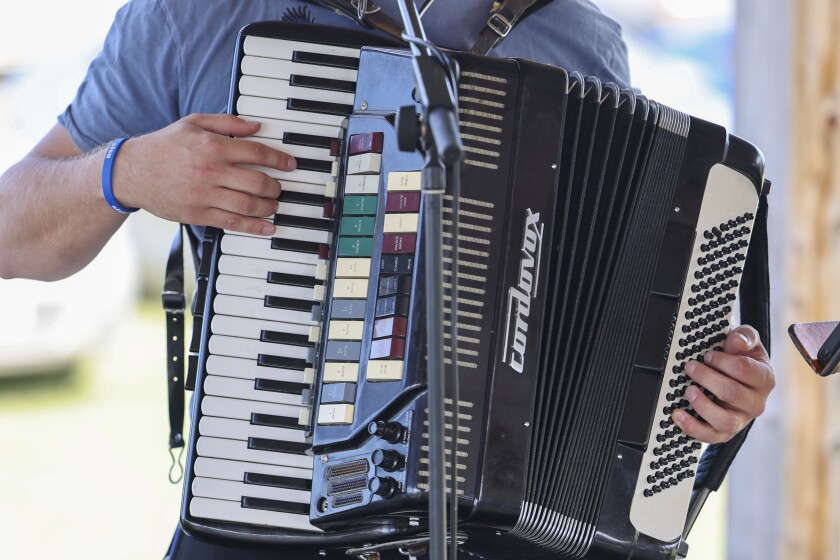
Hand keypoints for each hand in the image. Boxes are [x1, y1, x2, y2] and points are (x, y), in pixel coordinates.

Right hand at [113, 113, 294, 235]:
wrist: (130, 172)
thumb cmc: (163, 146)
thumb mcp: (193, 123)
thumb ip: (227, 122)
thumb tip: (257, 126)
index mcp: (212, 146)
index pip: (257, 153)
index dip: (280, 160)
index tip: (291, 165)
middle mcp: (210, 171)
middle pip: (257, 182)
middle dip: (276, 187)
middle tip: (280, 187)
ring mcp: (204, 195)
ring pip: (248, 204)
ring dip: (268, 207)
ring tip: (274, 204)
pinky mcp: (197, 214)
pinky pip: (233, 222)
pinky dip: (254, 226)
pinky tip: (267, 226)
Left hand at [671, 325, 774, 443]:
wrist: (737, 377)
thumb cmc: (740, 358)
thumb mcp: (746, 342)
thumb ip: (745, 336)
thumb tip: (738, 340)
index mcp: (764, 378)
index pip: (744, 370)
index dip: (721, 361)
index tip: (707, 355)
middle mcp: (756, 402)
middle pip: (732, 393)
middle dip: (706, 377)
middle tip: (690, 367)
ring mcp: (741, 420)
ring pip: (725, 421)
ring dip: (702, 405)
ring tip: (688, 390)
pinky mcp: (725, 432)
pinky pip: (710, 437)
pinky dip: (691, 427)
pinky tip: (677, 413)